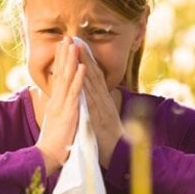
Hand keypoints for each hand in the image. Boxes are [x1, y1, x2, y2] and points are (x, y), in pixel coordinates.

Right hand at [35, 37, 86, 175]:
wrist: (47, 157)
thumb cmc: (54, 142)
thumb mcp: (57, 122)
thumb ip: (59, 110)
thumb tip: (61, 102)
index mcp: (55, 102)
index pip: (58, 77)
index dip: (61, 61)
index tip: (63, 46)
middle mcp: (57, 100)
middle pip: (61, 73)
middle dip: (64, 54)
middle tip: (67, 37)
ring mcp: (62, 105)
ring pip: (67, 78)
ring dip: (71, 61)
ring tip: (74, 45)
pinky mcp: (68, 113)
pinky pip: (75, 93)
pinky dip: (79, 79)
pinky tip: (82, 67)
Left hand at [77, 44, 123, 168]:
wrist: (119, 156)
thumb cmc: (109, 139)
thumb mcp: (102, 118)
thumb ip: (98, 106)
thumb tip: (93, 96)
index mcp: (102, 100)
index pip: (93, 76)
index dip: (86, 59)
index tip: (78, 44)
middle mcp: (103, 100)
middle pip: (93, 74)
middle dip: (84, 55)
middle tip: (75, 38)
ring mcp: (102, 107)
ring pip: (92, 82)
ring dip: (85, 65)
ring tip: (77, 49)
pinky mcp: (100, 117)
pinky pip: (92, 100)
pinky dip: (87, 87)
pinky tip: (82, 76)